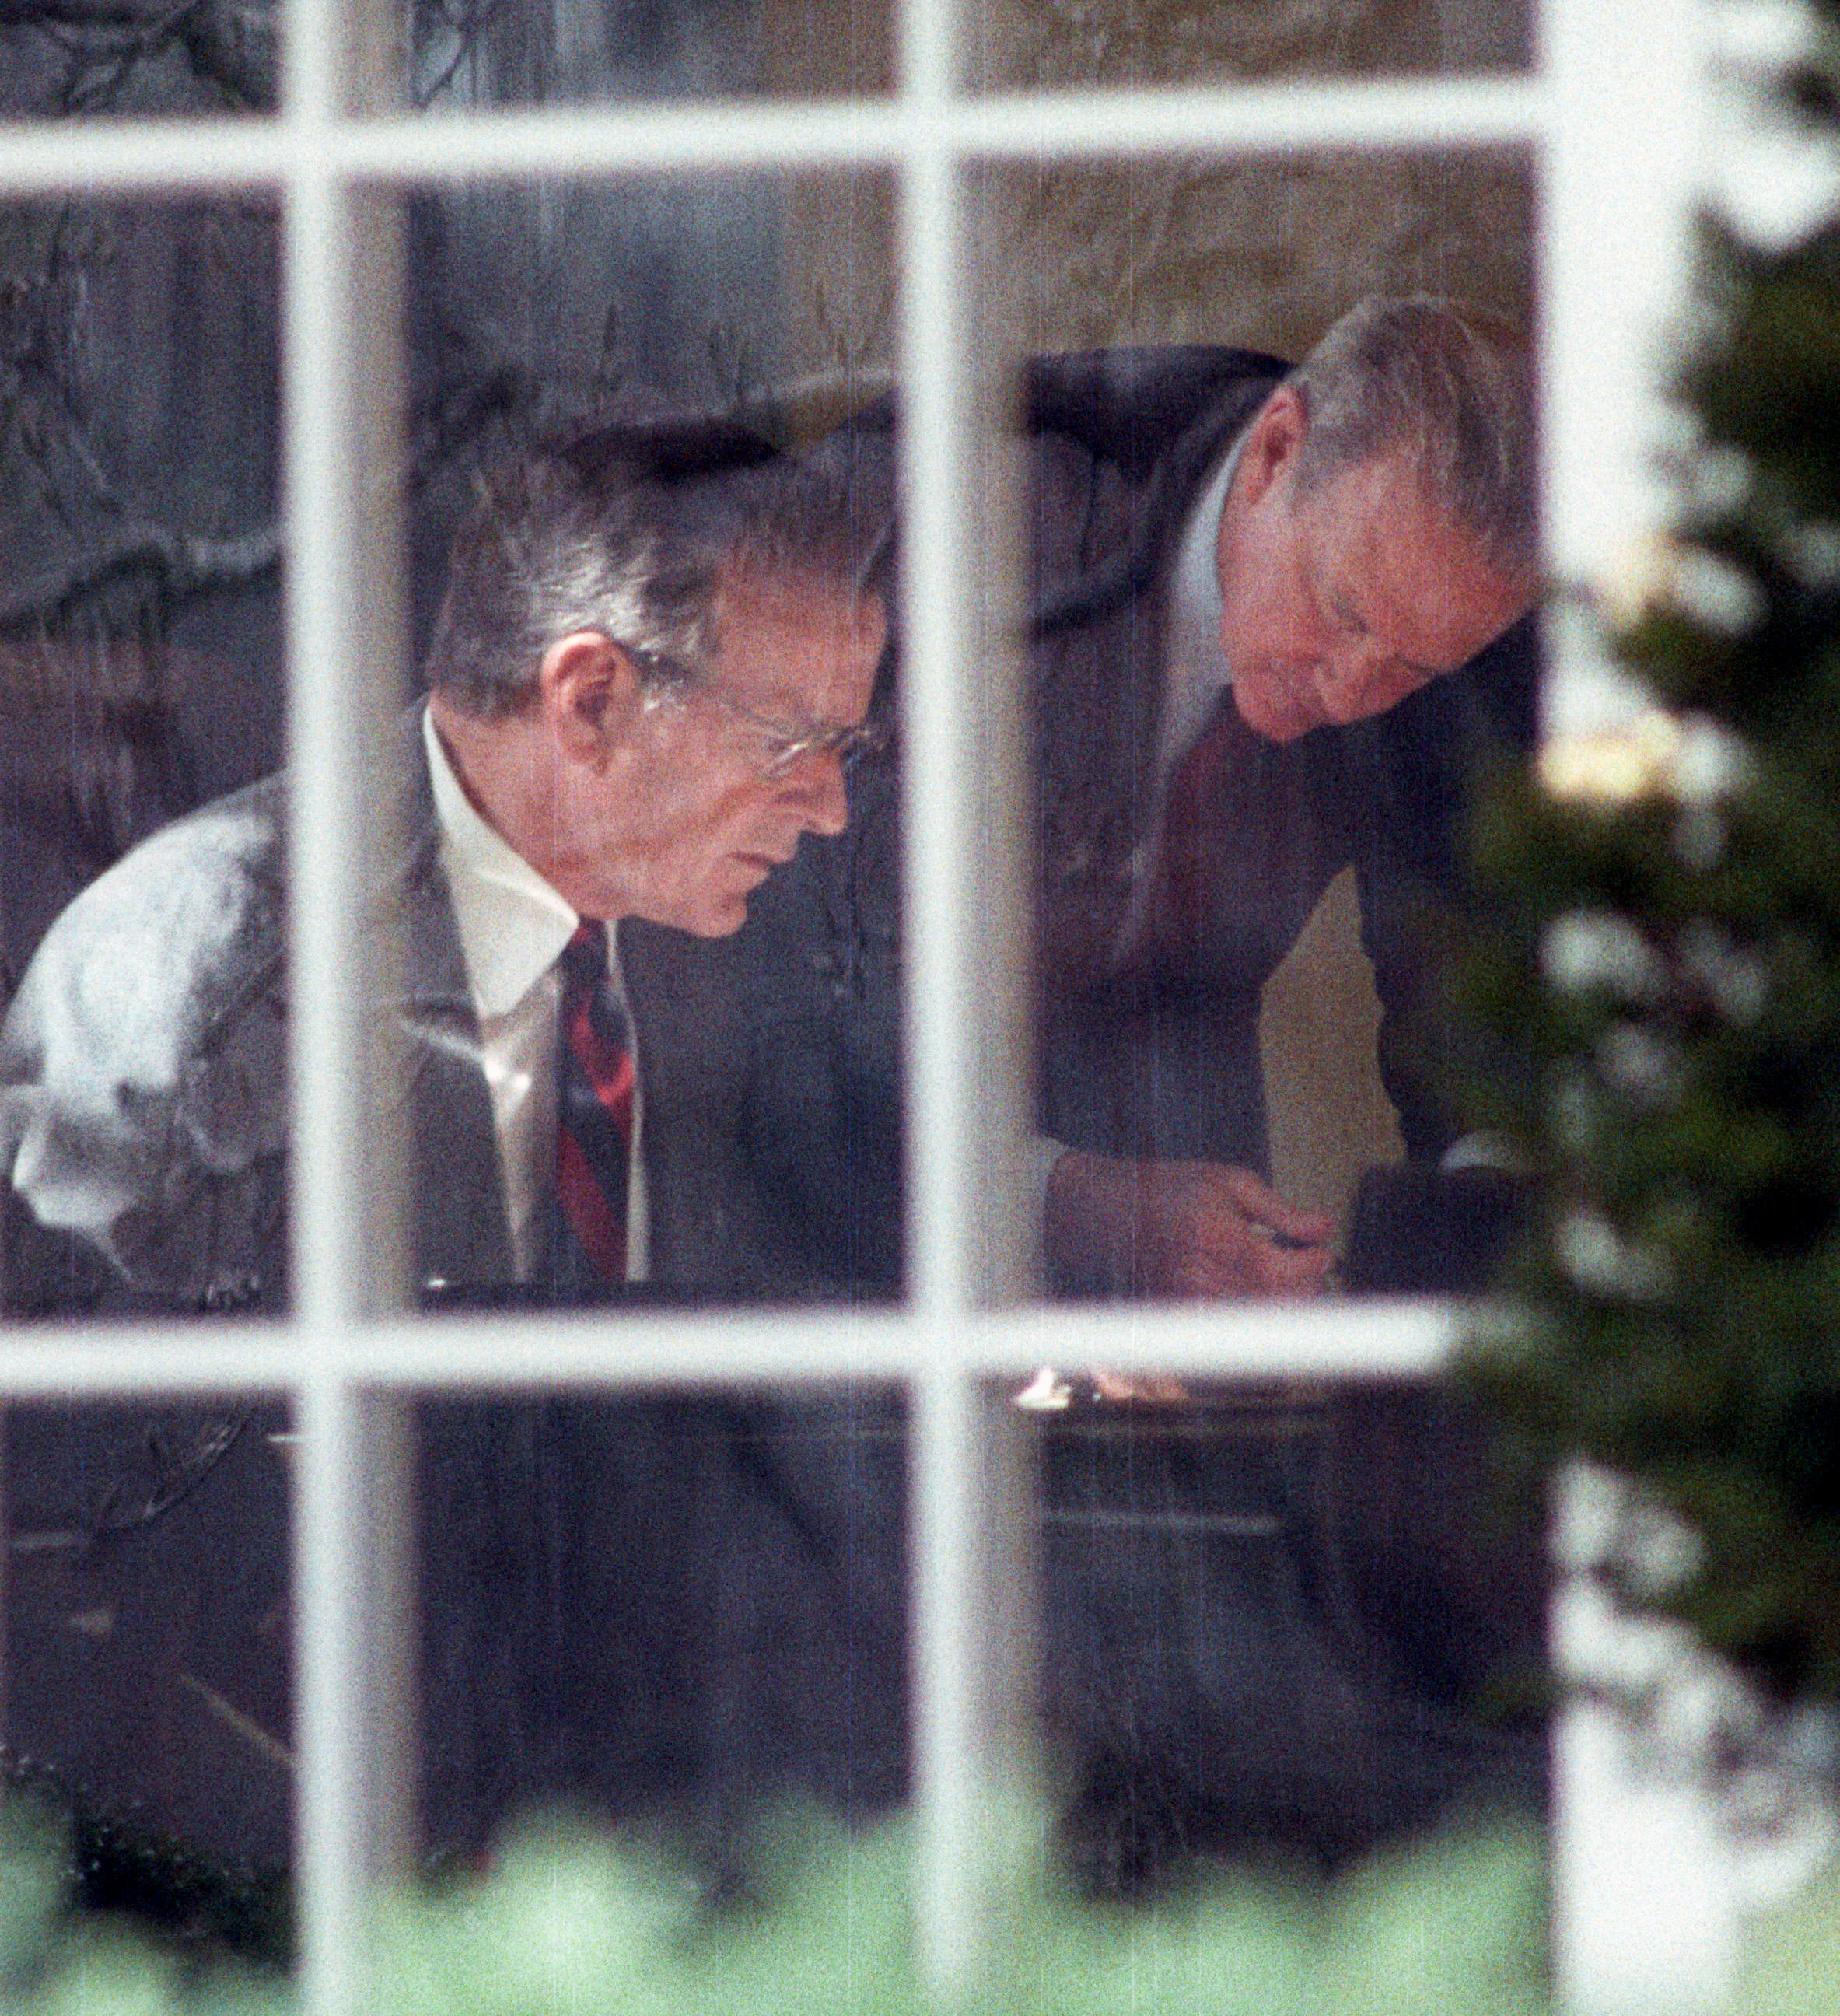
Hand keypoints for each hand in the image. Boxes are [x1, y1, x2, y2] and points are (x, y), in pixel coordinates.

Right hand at [1046, 1151, 1335, 1298]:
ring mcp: (1187, 1303)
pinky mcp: (1177, 1319)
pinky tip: (1257, 1303)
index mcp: (1219, 1237)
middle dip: (1305, 1291)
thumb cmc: (1170, 1189)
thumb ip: (1281, 1211)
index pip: (1286, 1272)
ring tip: (1286, 1285)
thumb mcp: (1230, 1182)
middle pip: (1276, 1306)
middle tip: (1310, 1272)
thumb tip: (1323, 1227)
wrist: (1109, 1208)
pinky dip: (1251, 1324)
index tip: (1320, 1250)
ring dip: (1282, 1310)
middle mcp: (1202, 1276)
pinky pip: (1227, 1335)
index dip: (1315, 1264)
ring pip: (1256, 1326)